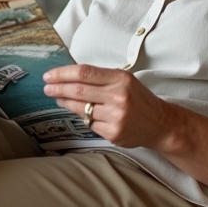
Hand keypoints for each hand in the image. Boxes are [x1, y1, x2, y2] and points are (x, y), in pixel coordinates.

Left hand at [43, 64, 176, 147]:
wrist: (160, 123)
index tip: (49, 75)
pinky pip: (90, 124)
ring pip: (81, 109)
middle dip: (58, 88)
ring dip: (65, 103)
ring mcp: (116, 117)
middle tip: (46, 87)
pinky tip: (82, 113)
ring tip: (58, 98)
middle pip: (79, 91)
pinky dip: (83, 117)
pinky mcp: (113, 133)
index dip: (63, 73)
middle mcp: (118, 97)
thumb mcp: (124, 80)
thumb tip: (70, 76)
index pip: (85, 73)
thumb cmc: (139, 98)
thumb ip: (101, 77)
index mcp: (121, 79)